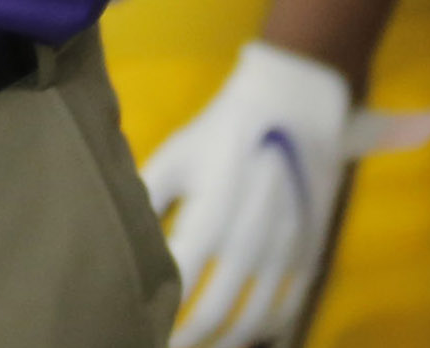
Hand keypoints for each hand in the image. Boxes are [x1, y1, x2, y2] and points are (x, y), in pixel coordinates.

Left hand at [141, 42, 353, 347]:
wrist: (291, 105)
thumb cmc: (221, 132)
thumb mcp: (177, 159)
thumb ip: (149, 203)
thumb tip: (122, 241)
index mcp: (209, 218)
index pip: (177, 288)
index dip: (159, 318)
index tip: (142, 330)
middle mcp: (248, 242)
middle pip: (215, 315)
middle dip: (187, 341)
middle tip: (165, 347)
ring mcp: (283, 251)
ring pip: (254, 322)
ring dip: (225, 343)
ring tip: (200, 347)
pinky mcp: (308, 250)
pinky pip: (287, 307)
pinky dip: (264, 329)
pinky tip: (242, 334)